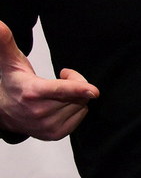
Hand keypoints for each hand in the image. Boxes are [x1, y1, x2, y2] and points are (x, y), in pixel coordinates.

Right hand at [0, 21, 98, 139]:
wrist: (4, 112)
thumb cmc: (13, 82)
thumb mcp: (9, 61)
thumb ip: (5, 42)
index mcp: (32, 92)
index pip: (60, 90)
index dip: (78, 88)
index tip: (94, 91)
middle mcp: (40, 113)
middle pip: (77, 93)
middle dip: (76, 81)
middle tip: (62, 77)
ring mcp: (47, 127)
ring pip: (80, 105)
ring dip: (76, 95)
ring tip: (59, 91)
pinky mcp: (55, 135)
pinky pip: (81, 116)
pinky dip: (77, 107)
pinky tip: (62, 103)